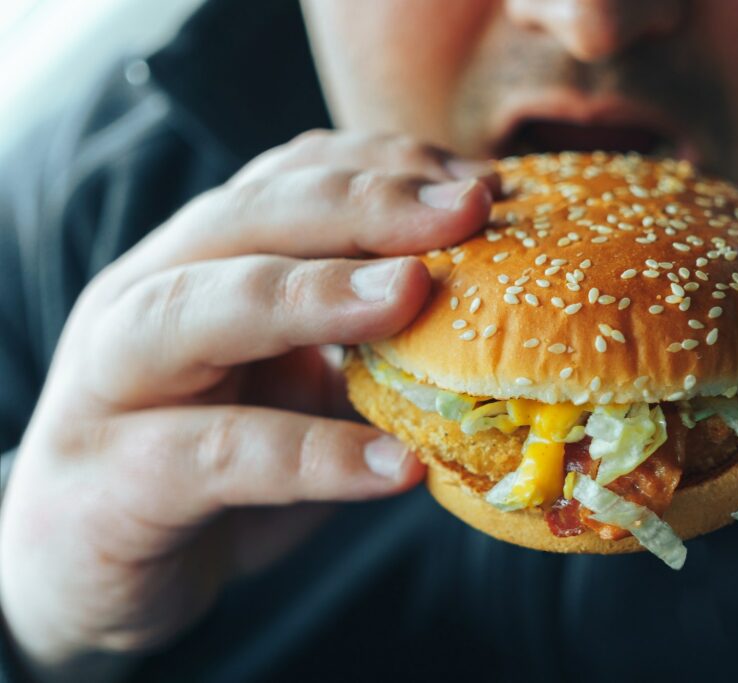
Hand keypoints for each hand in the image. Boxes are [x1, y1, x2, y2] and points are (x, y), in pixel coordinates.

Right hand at [0, 130, 495, 681]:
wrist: (89, 570)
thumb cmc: (211, 460)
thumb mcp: (291, 383)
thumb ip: (358, 341)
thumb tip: (488, 311)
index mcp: (197, 262)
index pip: (287, 181)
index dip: (384, 170)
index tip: (481, 181)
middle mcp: (146, 297)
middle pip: (248, 218)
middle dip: (363, 204)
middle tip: (466, 207)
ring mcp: (114, 384)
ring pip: (202, 310)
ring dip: (315, 293)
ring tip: (413, 293)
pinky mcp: (114, 480)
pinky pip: (216, 455)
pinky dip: (312, 455)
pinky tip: (395, 466)